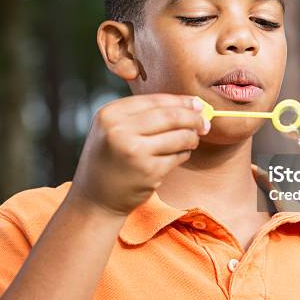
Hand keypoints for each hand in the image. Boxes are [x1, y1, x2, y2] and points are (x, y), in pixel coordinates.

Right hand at [67, 93, 209, 215]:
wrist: (94, 198)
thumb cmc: (111, 158)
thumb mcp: (114, 128)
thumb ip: (145, 114)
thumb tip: (193, 105)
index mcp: (110, 114)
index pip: (156, 100)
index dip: (181, 101)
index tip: (198, 104)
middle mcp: (120, 130)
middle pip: (171, 116)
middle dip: (194, 118)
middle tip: (205, 123)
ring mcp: (134, 151)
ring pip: (179, 136)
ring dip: (192, 138)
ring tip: (192, 140)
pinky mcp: (148, 171)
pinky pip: (178, 157)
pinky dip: (183, 154)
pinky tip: (179, 155)